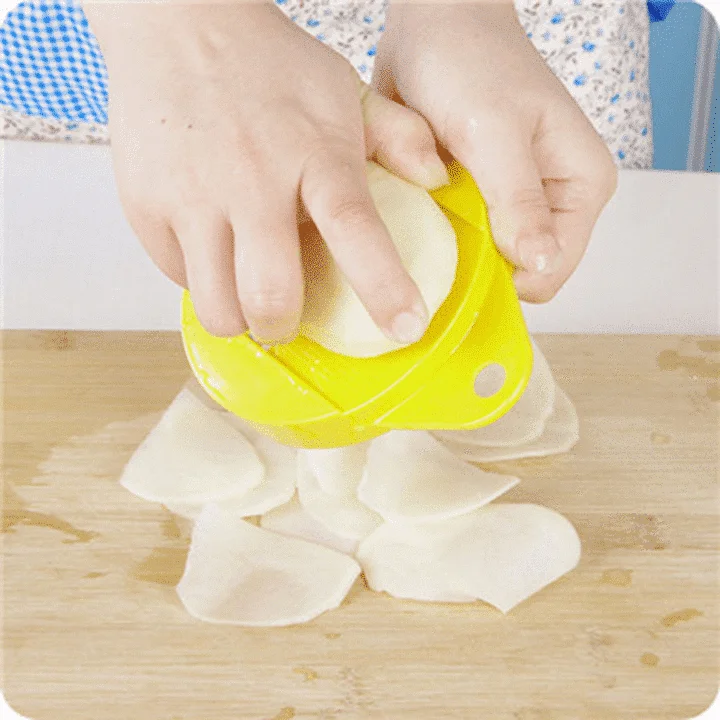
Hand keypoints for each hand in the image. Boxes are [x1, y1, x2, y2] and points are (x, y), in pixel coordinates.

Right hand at [86, 2, 448, 341]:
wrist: (177, 23)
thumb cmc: (267, 65)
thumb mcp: (342, 89)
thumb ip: (398, 134)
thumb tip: (438, 178)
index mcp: (314, 153)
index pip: (355, 229)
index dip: (383, 288)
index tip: (406, 326)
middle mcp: (252, 180)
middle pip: (271, 294)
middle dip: (284, 326)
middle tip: (287, 319)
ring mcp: (192, 196)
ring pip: (217, 305)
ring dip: (238, 317)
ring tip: (244, 294)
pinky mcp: (145, 205)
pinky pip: (176, 277)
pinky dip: (198, 281)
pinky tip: (211, 253)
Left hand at [374, 2, 617, 301]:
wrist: (432, 25)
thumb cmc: (471, 61)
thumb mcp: (496, 132)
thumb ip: (519, 200)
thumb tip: (539, 263)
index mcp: (580, 187)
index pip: (551, 269)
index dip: (507, 280)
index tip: (460, 270)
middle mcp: (552, 202)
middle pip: (518, 271)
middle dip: (478, 268)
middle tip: (437, 242)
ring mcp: (514, 203)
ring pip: (485, 260)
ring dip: (453, 253)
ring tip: (426, 223)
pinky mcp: (480, 199)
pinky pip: (461, 240)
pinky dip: (438, 236)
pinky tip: (418, 217)